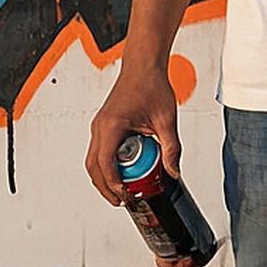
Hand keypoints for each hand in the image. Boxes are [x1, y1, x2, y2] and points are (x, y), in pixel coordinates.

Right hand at [86, 58, 179, 206]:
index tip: (126, 195)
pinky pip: (100, 150)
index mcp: (112, 126)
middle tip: (122, 200)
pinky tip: (124, 170)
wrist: (143, 66)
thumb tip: (173, 172)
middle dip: (105, 187)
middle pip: (93, 167)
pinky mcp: (104, 125)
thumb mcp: (166, 121)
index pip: (106, 164)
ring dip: (105, 177)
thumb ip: (171, 149)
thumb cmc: (151, 84)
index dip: (114, 184)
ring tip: (122, 190)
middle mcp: (100, 127)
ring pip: (93, 160)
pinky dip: (108, 164)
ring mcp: (100, 126)